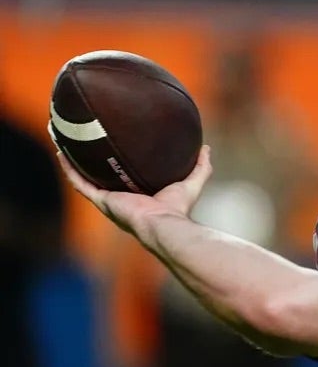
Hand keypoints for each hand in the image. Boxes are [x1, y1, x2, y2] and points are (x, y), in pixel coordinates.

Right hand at [56, 146, 212, 243]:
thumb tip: (206, 148)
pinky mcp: (102, 200)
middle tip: (85, 142)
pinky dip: (70, 169)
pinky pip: (80, 183)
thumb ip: (200, 167)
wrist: (164, 224)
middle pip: (102, 177)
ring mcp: (108, 200)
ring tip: (66, 142)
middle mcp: (120, 198)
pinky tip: (62, 153)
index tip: (115, 148)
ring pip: (85, 178)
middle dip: (93, 162)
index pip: (125, 178)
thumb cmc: (178, 209)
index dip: (119, 165)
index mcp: (138, 196)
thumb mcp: (191, 182)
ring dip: (74, 162)